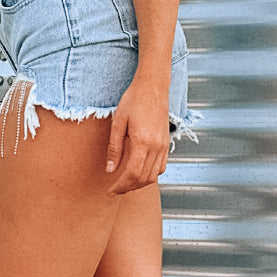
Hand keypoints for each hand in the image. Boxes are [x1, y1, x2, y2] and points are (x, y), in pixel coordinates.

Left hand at [105, 77, 170, 194]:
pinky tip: (140, 173)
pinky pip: (161, 166)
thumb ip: (114, 148)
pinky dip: (151, 175)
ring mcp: (163, 145)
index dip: (121, 186)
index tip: (110, 190)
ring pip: (154, 176)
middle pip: (143, 178)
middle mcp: (156, 146)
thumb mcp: (118, 122)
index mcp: (142, 142)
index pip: (132, 174)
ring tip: (126, 184)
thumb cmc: (134, 100)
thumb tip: (110, 169)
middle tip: (115, 190)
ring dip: (140, 183)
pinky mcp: (166, 142)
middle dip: (129, 188)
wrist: (153, 86)